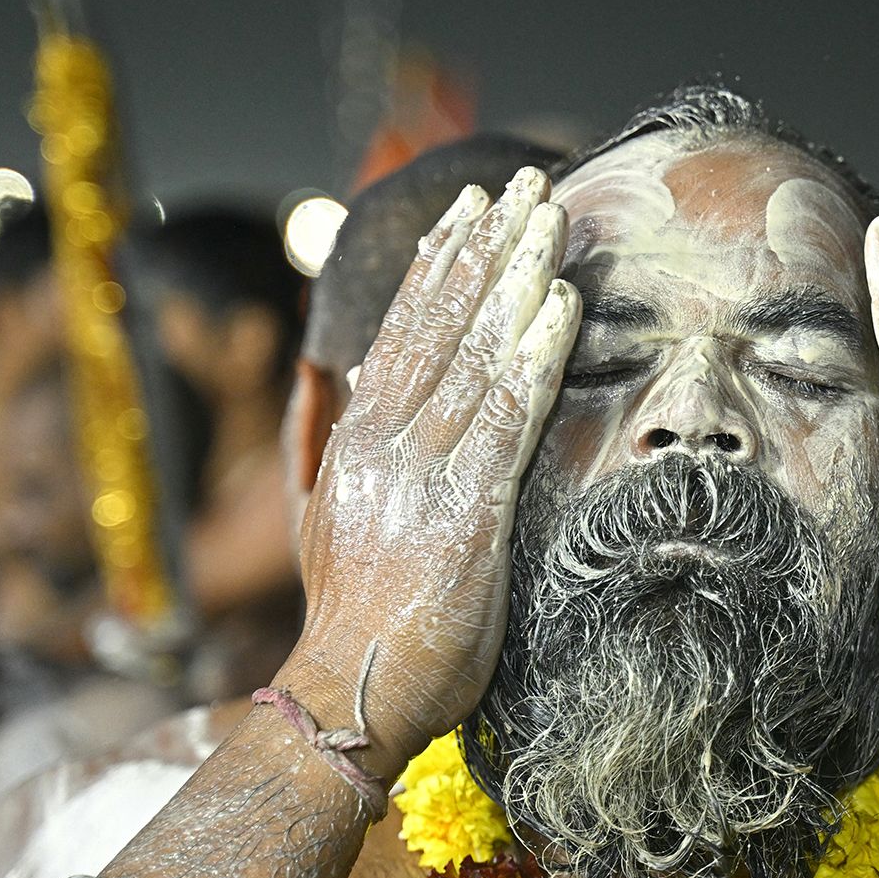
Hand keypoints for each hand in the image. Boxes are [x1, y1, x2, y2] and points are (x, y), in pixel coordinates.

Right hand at [282, 168, 580, 771]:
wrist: (348, 694)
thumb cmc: (348, 611)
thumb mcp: (316, 512)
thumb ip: (317, 433)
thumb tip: (322, 367)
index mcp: (359, 435)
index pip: (405, 328)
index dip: (442, 262)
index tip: (474, 209)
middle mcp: (387, 439)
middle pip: (444, 323)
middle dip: (489, 247)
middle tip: (527, 183)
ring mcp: (426, 472)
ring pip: (477, 357)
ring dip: (518, 281)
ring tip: (552, 220)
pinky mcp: (468, 513)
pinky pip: (507, 421)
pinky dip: (535, 360)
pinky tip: (561, 310)